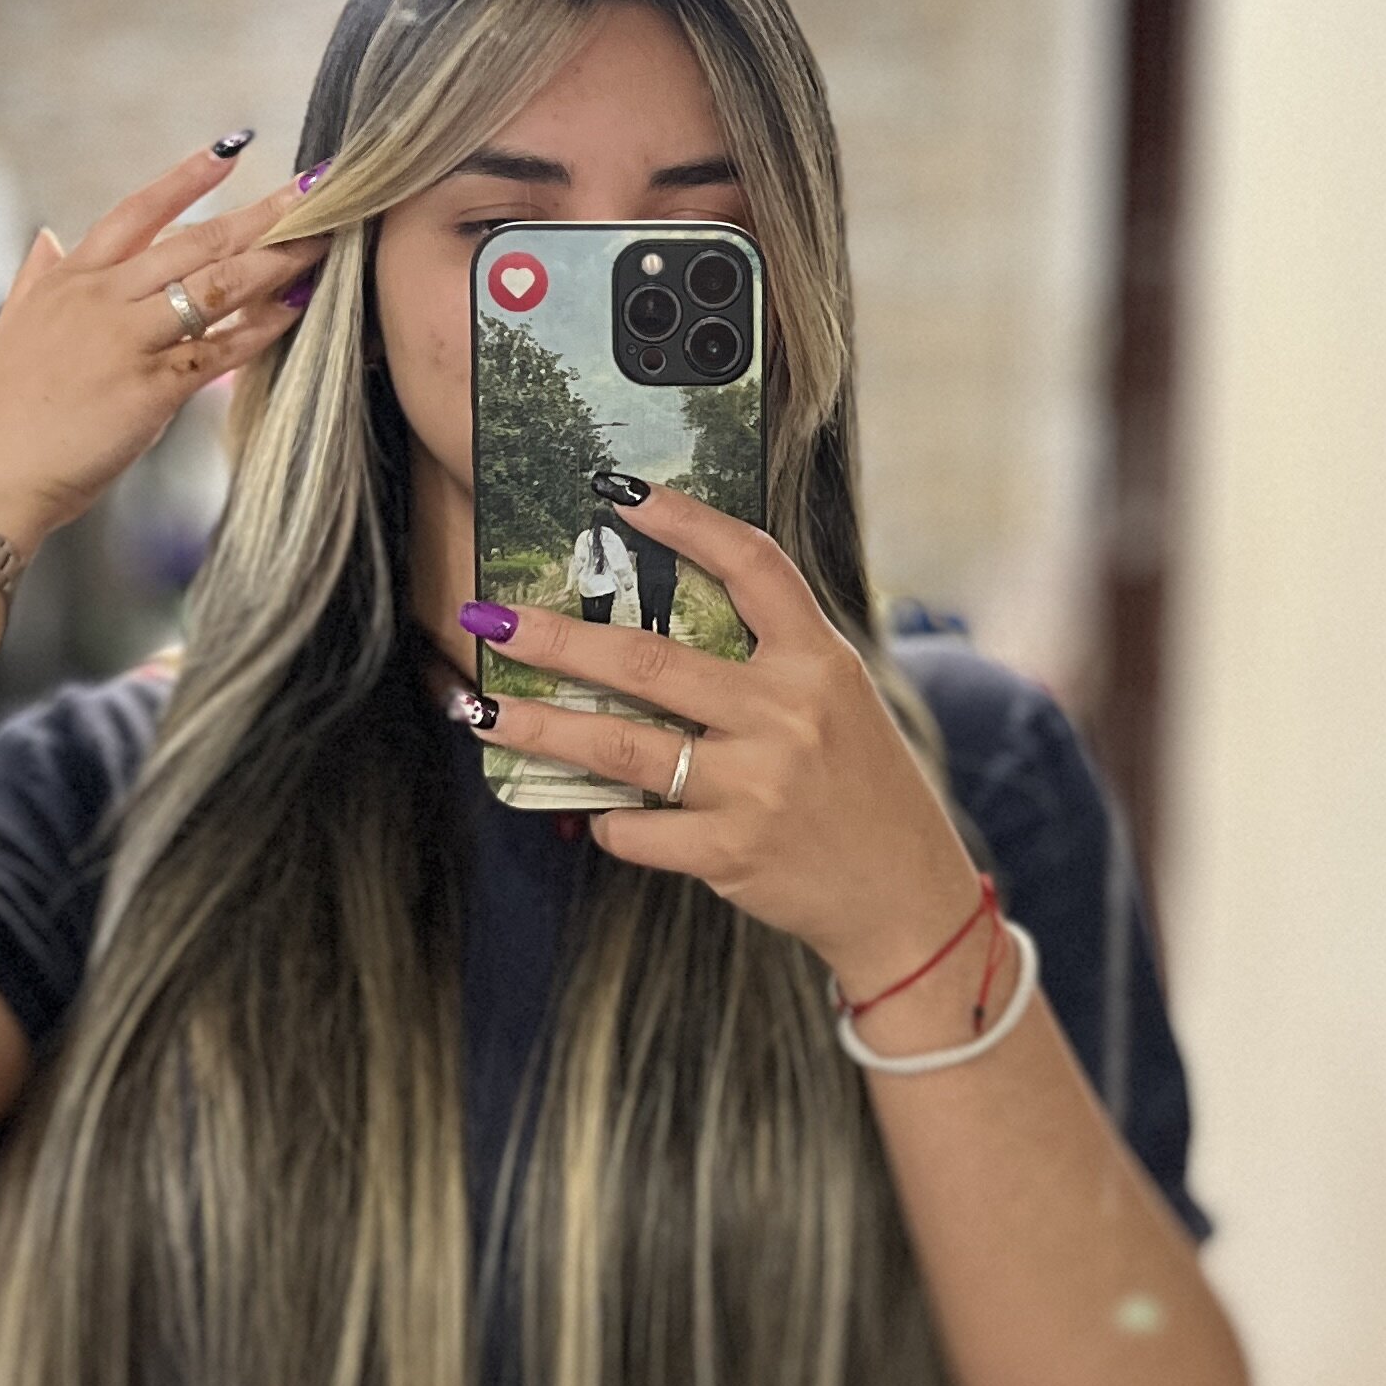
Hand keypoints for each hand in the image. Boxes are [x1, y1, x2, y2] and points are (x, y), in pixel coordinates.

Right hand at [0, 145, 331, 554]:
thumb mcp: (11, 328)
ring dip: (277, 262)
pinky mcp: (149, 388)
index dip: (188, 178)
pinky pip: (219, 350)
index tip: (235, 146)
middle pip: (196, 241)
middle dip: (263, 213)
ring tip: (323, 243)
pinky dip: (261, 329)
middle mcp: (100, 298)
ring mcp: (126, 340)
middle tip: (316, 189)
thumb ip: (34, 278)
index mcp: (69, 279)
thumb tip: (48, 237)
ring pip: (216, 286)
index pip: (137, 210)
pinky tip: (296, 311)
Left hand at [457, 486, 976, 983]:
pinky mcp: (733, 852)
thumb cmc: (860, 785)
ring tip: (478, 709)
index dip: (685, 521)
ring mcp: (757, 786)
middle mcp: (787, 714)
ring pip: (621, 747)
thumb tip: (658, 618)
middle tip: (488, 617)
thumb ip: (767, 657)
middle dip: (555, 639)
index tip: (618, 490)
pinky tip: (598, 816)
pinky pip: (637, 830)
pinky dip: (608, 823)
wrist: (906, 895)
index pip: (751, 565)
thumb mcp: (837, 699)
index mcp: (818, 660)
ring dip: (538, 728)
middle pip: (648, 662)